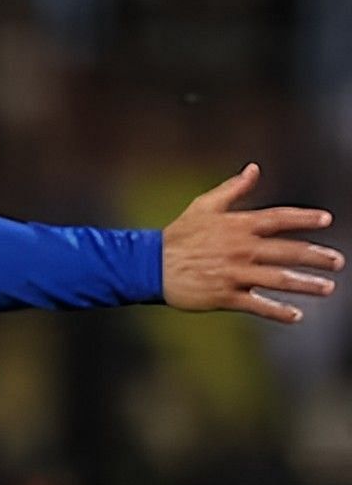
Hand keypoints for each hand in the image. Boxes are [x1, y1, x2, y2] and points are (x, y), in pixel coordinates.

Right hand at [162, 163, 342, 323]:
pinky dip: (277, 311)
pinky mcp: (224, 296)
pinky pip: (256, 304)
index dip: (304, 218)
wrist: (150, 265)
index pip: (279, 219)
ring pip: (278, 279)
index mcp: (238, 225)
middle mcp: (240, 249)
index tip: (326, 220)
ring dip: (306, 284)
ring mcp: (234, 273)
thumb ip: (233, 188)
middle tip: (337, 262)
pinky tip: (295, 315)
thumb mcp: (203, 206)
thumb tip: (254, 169)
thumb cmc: (178, 234)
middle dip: (316, 256)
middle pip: (287, 251)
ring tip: (327, 287)